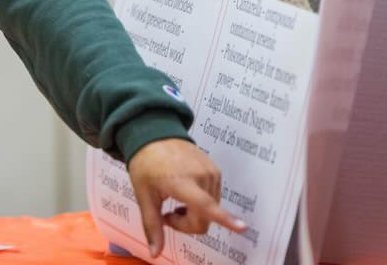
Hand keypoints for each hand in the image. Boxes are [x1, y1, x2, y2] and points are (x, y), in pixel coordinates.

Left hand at [127, 139, 245, 257]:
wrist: (154, 134)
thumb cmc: (146, 164)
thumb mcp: (143, 195)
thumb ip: (152, 225)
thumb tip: (155, 253)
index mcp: (181, 182)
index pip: (205, 204)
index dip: (224, 218)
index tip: (242, 227)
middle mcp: (201, 176)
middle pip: (204, 218)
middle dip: (186, 223)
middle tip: (167, 214)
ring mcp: (211, 172)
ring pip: (211, 210)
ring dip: (194, 213)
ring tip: (175, 199)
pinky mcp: (216, 170)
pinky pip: (214, 198)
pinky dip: (202, 202)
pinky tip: (186, 191)